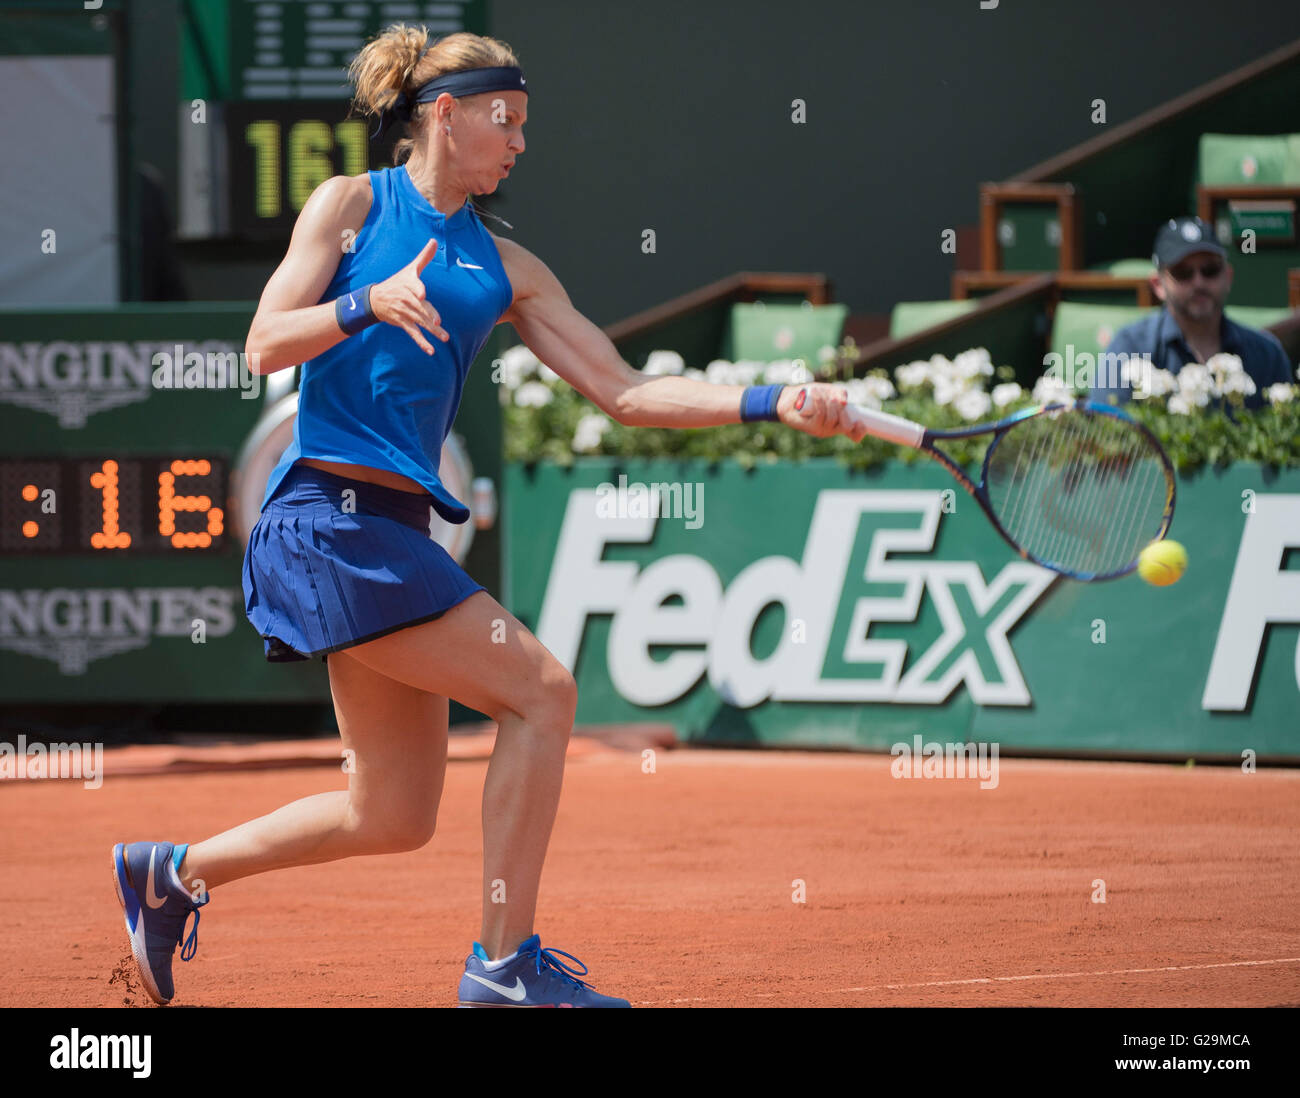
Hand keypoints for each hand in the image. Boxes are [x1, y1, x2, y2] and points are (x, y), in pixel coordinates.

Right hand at [368, 239, 451, 353]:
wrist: (375, 299)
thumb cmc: (397, 282)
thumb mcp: (410, 269)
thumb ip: (424, 257)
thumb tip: (434, 240)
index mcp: (409, 285)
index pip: (414, 287)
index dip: (418, 289)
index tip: (422, 293)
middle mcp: (407, 299)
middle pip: (419, 307)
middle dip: (428, 314)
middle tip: (438, 321)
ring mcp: (404, 312)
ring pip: (420, 321)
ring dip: (431, 331)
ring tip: (444, 337)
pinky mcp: (403, 323)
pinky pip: (413, 333)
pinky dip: (422, 342)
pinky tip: (431, 351)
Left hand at [778, 384, 868, 441]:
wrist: (789, 399)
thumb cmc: (810, 395)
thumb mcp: (828, 391)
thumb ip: (838, 393)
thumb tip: (844, 402)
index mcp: (840, 422)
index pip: (855, 434)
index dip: (860, 431)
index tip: (859, 421)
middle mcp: (832, 429)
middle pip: (846, 425)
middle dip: (842, 410)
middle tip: (834, 399)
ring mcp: (822, 430)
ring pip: (833, 418)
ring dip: (828, 402)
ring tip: (818, 391)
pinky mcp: (811, 428)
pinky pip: (821, 415)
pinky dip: (819, 402)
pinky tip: (815, 394)